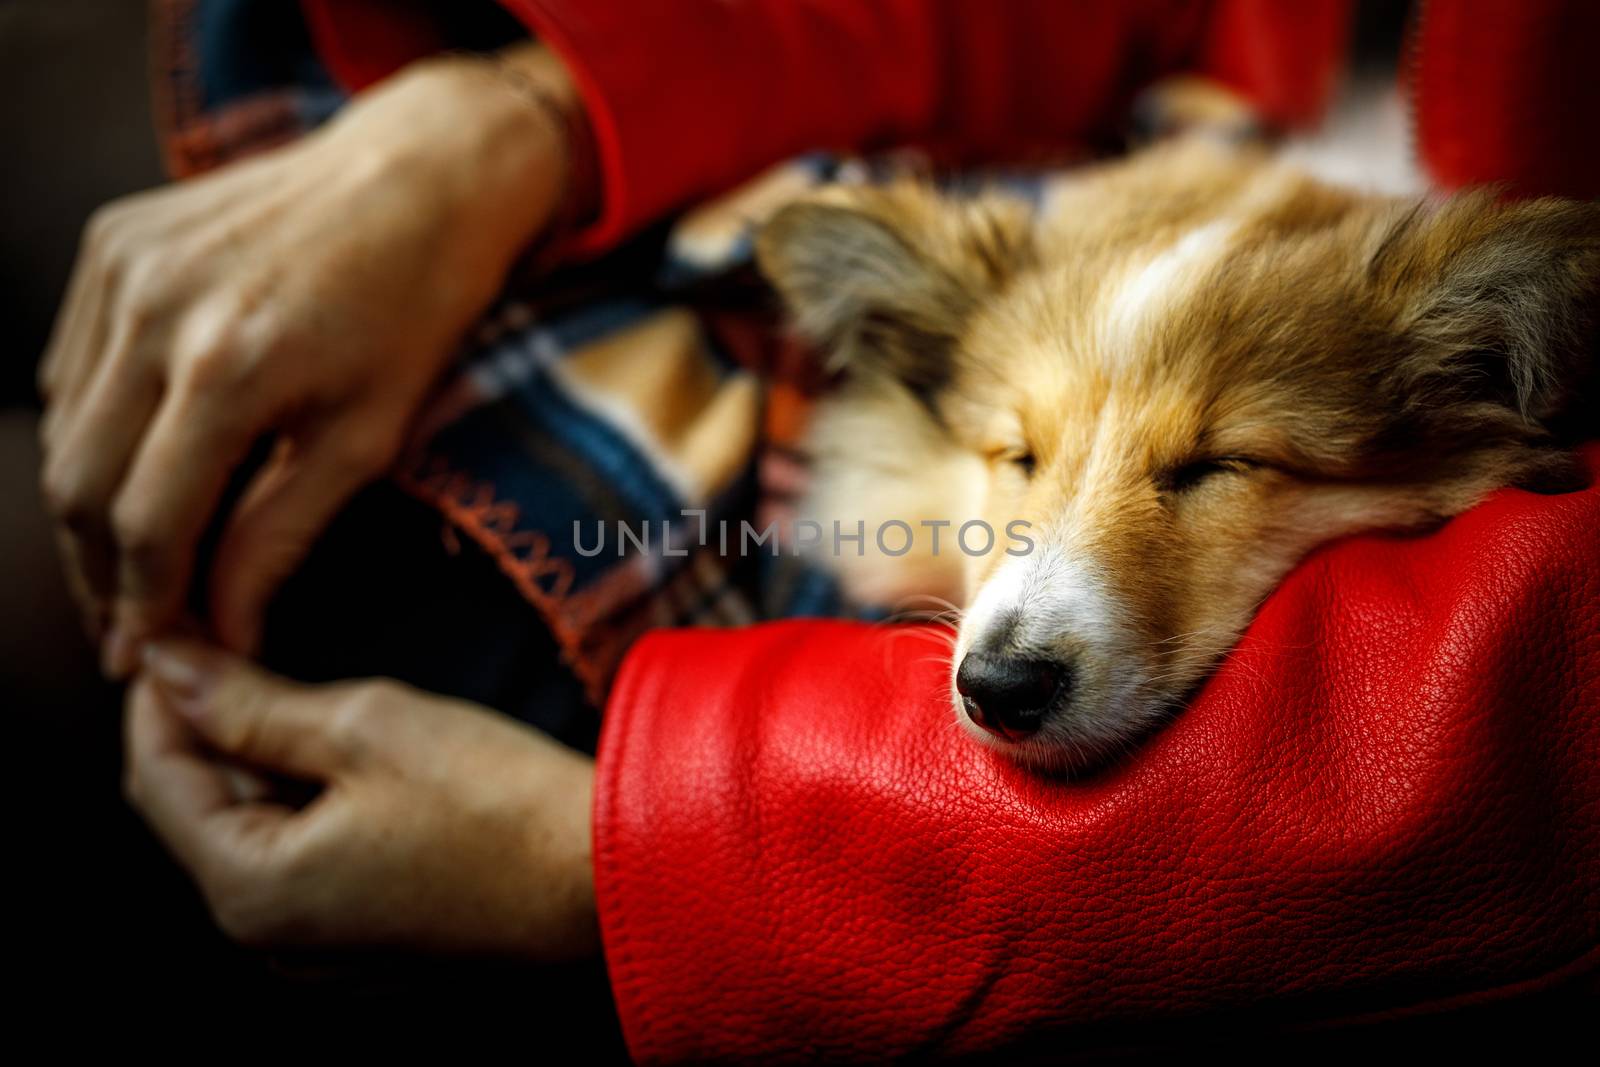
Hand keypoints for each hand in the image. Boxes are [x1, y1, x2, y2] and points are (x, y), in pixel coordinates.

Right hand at [39, 45, 584, 673]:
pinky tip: (135, 467)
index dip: (141, 605)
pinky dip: (92, 427)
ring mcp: (123, 266)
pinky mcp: (112, 240)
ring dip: (88, 507)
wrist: (416, 178)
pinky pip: (72, 362)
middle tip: (129, 626)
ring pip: (62, 426)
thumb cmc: (415, 314)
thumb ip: (279, 538)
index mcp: (228, 367)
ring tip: (133, 564)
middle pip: (79, 484)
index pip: (146, 524)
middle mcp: (155, 311)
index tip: (148, 657)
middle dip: (98, 573)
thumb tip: (227, 633)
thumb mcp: (368, 438)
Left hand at [124, 639, 598, 957]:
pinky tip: (333, 738)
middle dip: (205, 723)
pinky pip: (301, 850)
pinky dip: (299, 791)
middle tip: (230, 636)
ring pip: (249, 827)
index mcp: (250, 891)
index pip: (156, 776)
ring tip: (284, 677)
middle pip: (197, 808)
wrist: (608, 872)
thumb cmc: (498, 800)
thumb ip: (252, 703)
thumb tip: (167, 668)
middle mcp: (270, 933)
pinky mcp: (370, 927)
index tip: (179, 622)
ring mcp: (322, 939)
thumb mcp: (366, 726)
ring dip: (253, 754)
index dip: (159, 692)